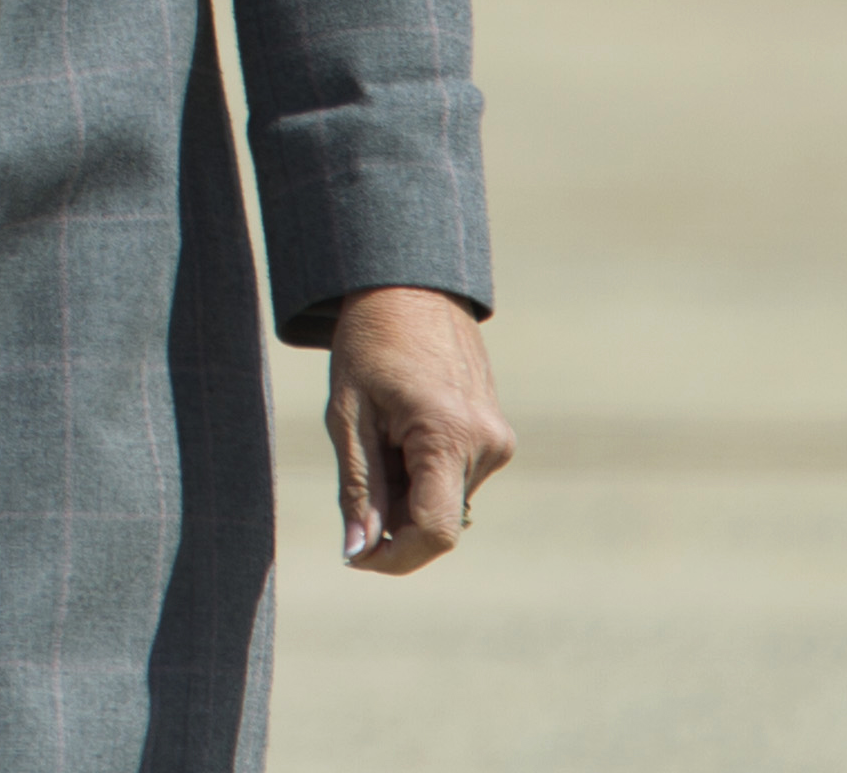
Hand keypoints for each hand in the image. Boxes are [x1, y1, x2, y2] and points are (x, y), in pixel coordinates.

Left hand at [329, 284, 512, 571]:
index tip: (356, 557)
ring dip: (407, 491)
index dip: (395, 557)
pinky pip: (457, 478)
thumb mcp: (348, 415)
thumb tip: (357, 551)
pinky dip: (424, 474)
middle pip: (437, 519)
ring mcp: (498, 441)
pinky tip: (401, 431)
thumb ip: (358, 488)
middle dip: (393, 517)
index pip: (435, 532)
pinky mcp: (498, 436)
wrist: (409, 288)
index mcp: (448, 435)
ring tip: (380, 433)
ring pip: (446, 501)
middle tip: (359, 465)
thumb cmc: (368, 344)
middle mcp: (487, 444)